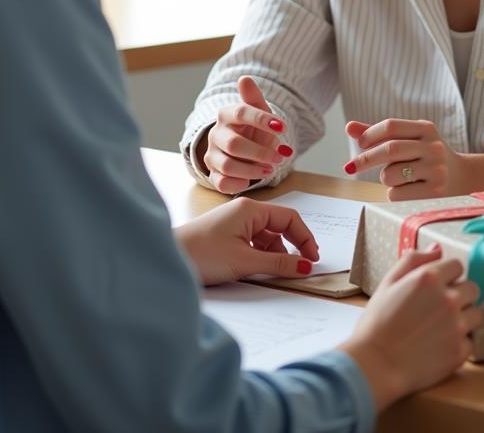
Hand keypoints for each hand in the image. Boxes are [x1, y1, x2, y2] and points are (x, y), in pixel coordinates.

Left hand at [174, 198, 319, 285]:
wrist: (170, 258)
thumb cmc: (202, 254)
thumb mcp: (245, 261)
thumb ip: (278, 264)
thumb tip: (305, 266)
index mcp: (251, 209)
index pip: (289, 217)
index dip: (305, 238)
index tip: (313, 259)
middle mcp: (244, 211)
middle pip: (279, 226)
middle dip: (293, 246)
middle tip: (302, 268)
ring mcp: (235, 223)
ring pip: (267, 237)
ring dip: (276, 254)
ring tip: (277, 273)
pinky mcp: (227, 236)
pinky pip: (254, 243)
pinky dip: (262, 256)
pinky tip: (261, 270)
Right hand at [202, 76, 293, 194]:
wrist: (243, 149)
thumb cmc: (252, 129)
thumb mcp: (258, 112)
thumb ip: (253, 97)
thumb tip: (245, 79)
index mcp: (226, 114)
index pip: (242, 113)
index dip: (263, 120)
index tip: (283, 127)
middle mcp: (216, 134)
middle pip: (234, 144)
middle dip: (260, 152)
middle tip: (280, 157)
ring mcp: (212, 155)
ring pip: (228, 166)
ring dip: (253, 170)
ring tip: (270, 169)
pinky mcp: (213, 174)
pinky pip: (223, 183)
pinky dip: (240, 183)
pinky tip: (252, 179)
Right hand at [340, 244, 482, 409]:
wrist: (376, 363)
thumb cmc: (377, 322)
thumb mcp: (388, 282)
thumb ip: (413, 260)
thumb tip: (437, 249)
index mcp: (429, 278)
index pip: (457, 265)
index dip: (448, 274)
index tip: (438, 285)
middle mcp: (448, 299)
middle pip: (473, 288)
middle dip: (460, 293)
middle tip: (440, 306)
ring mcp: (457, 326)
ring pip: (477, 314)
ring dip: (464, 317)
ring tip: (442, 326)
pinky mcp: (461, 351)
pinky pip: (471, 341)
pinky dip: (460, 342)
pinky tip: (441, 343)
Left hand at [344, 118, 465, 199]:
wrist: (463, 177)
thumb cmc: (426, 156)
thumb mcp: (409, 139)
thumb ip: (380, 134)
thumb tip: (349, 127)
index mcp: (425, 128)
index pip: (391, 126)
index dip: (370, 134)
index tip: (360, 144)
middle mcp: (433, 147)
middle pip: (390, 149)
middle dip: (365, 159)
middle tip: (350, 167)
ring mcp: (436, 170)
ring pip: (390, 174)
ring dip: (385, 178)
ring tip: (398, 178)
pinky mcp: (436, 192)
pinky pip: (398, 194)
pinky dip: (393, 193)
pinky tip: (408, 190)